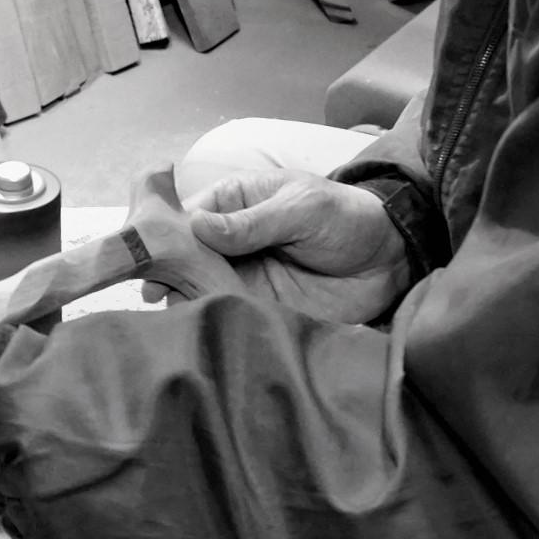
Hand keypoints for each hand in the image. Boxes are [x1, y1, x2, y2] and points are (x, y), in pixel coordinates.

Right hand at [147, 169, 408, 322]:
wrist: (392, 258)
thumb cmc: (345, 217)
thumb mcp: (301, 208)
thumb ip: (252, 222)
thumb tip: (196, 227)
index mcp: (233, 203)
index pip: (186, 219)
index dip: (164, 239)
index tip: (147, 262)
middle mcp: (228, 242)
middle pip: (185, 259)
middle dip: (169, 276)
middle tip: (156, 297)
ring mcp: (242, 277)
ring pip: (200, 291)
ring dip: (188, 303)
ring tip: (178, 319)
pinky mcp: (259, 309)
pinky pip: (228, 317)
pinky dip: (215, 326)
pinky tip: (205, 335)